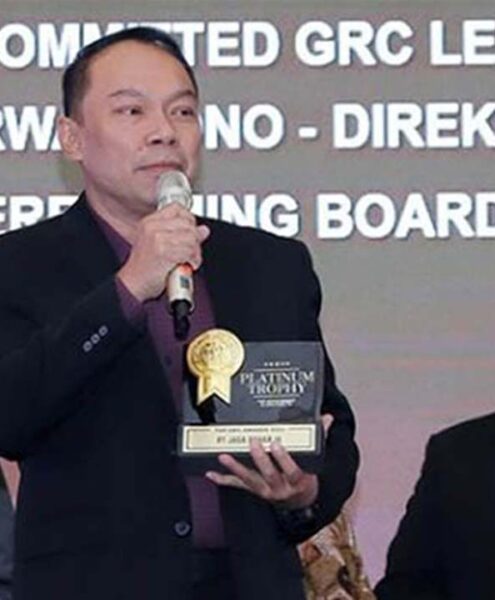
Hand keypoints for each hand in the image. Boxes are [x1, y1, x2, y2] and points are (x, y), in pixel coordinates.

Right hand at [117, 203, 209, 301]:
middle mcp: (152, 227)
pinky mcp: (164, 251)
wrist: (133, 284)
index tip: (191, 232)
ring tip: (190, 260)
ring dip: (196, 252)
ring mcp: (157, 238)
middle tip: (193, 251)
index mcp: (149, 222)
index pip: (177, 208)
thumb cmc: (145, 268)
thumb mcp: (160, 245)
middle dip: (196, 239)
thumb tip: (203, 230)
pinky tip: (189, 265)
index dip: (189, 219)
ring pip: (191, 238)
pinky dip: (194, 260)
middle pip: (188, 223)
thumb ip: (181, 235)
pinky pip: (189, 251)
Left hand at [205, 414, 332, 509]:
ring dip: (236, 468)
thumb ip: (320, 437)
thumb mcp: (315, 460)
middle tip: (252, 442)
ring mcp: (265, 491)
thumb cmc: (306, 476)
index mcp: (298, 480)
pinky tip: (211, 474)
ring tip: (223, 457)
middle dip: (260, 460)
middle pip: (269, 475)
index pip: (292, 471)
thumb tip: (327, 418)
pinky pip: (237, 486)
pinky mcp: (253, 491)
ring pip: (250, 481)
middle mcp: (280, 489)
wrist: (300, 502)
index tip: (276, 444)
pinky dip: (223, 480)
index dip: (284, 459)